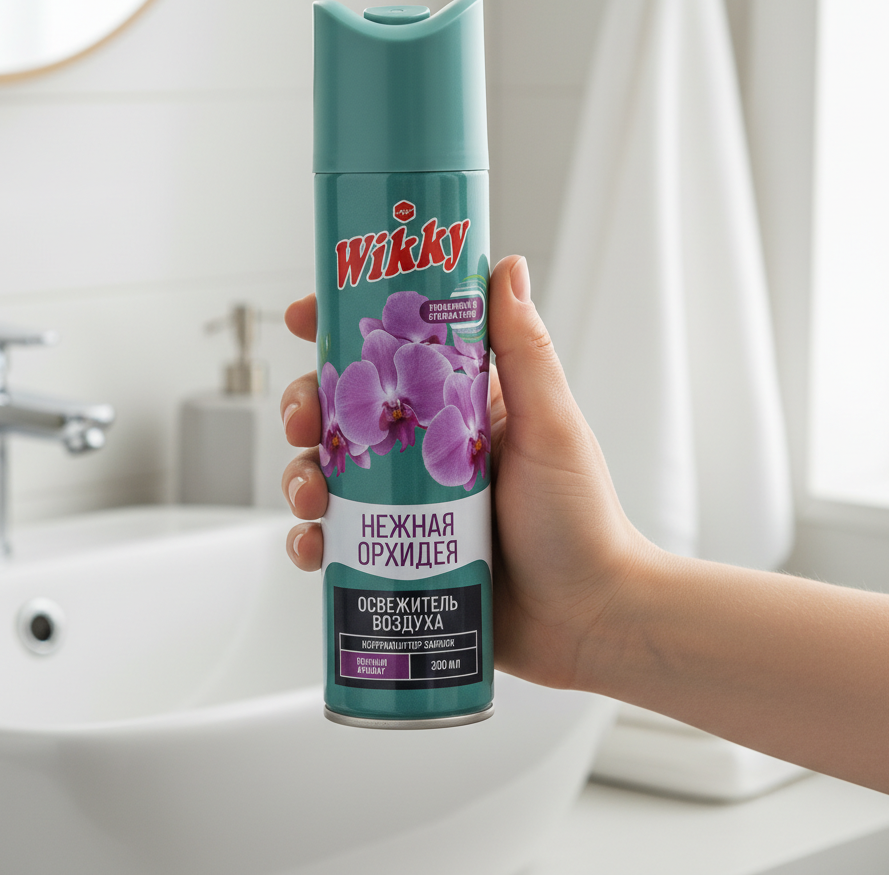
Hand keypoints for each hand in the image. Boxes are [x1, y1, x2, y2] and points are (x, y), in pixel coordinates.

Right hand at [279, 255, 652, 689]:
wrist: (589, 622)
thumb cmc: (583, 521)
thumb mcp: (551, 426)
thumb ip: (525, 350)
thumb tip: (507, 266)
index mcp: (459, 409)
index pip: (392, 354)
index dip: (342, 332)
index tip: (305, 318)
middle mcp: (425, 453)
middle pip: (343, 414)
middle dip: (306, 408)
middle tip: (303, 420)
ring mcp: (406, 508)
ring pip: (328, 474)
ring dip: (299, 474)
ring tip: (310, 493)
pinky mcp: (394, 559)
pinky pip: (336, 543)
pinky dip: (310, 542)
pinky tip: (312, 547)